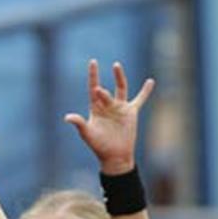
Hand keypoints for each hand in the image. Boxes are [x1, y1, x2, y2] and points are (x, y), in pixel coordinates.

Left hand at [64, 59, 153, 174]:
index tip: (93, 62)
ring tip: (116, 66)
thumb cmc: (99, 146)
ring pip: (120, 88)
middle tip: (98, 91)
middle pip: (105, 90)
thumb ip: (79, 123)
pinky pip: (140, 99)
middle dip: (102, 89)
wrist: (114, 156)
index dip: (93, 76)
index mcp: (95, 108)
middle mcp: (107, 105)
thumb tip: (67, 117)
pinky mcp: (131, 112)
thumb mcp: (87, 133)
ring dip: (119, 77)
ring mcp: (120, 108)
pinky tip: (150, 81)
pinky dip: (145, 92)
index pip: (93, 88)